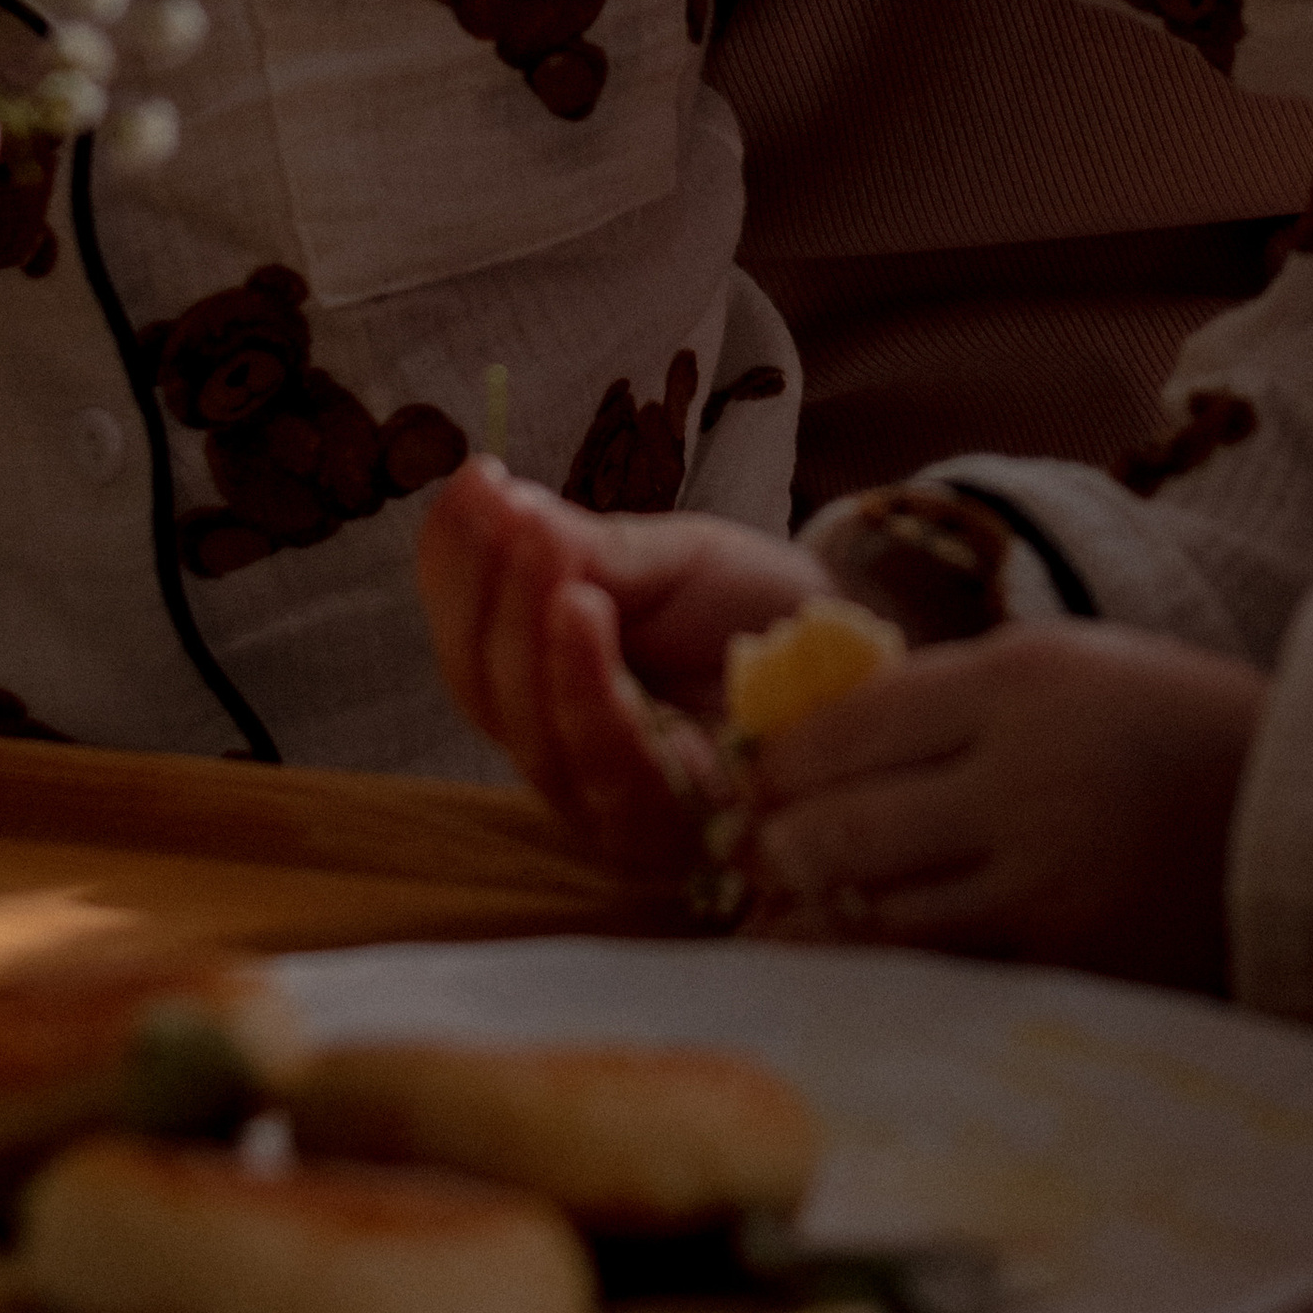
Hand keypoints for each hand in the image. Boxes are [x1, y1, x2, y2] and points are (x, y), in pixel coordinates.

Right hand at [417, 455, 823, 870]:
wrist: (857, 652)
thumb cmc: (752, 610)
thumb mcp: (666, 562)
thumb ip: (584, 550)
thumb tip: (493, 501)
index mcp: (541, 686)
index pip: (469, 638)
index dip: (455, 566)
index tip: (472, 480)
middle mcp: (558, 753)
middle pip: (485, 688)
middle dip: (487, 590)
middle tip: (508, 507)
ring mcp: (605, 804)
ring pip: (531, 729)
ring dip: (527, 629)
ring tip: (540, 544)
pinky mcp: (666, 831)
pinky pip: (607, 766)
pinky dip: (584, 685)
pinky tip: (582, 609)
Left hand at [743, 622, 1269, 989]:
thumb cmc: (1183, 728)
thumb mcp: (1072, 665)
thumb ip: (955, 696)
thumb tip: (827, 733)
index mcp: (1018, 684)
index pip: (849, 724)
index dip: (782, 758)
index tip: (757, 774)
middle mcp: (1018, 782)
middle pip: (842, 825)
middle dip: (779, 843)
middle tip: (757, 850)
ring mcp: (1041, 885)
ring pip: (875, 915)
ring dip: (811, 917)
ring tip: (782, 912)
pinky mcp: (1065, 966)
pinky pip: (939, 972)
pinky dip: (882, 967)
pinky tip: (854, 960)